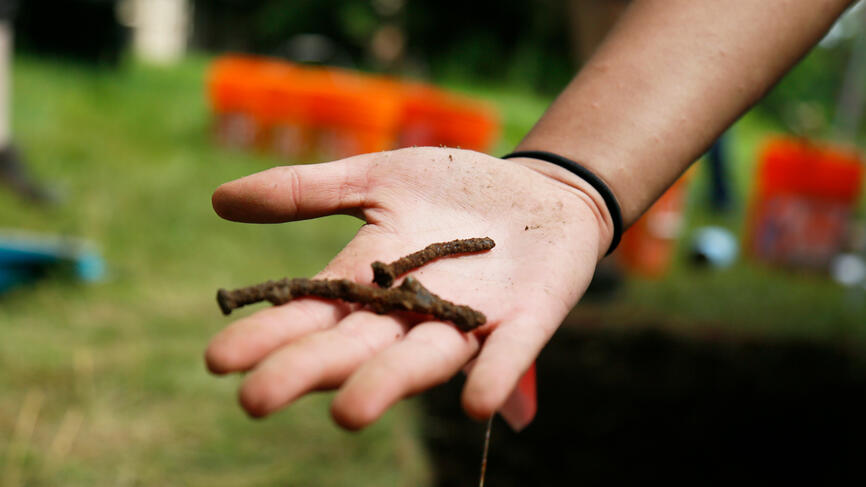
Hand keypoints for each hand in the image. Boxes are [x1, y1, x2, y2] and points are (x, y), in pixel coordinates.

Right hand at [205, 147, 611, 429]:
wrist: (540, 192)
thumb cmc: (454, 189)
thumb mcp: (377, 178)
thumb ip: (308, 191)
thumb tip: (218, 200)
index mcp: (370, 277)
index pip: (311, 311)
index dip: (268, 335)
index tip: (217, 360)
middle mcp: (409, 311)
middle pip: (353, 345)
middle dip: (307, 371)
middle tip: (255, 401)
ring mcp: (466, 320)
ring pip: (419, 359)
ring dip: (386, 385)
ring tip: (347, 414)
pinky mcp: (523, 321)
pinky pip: (505, 355)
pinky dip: (491, 376)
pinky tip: (474, 404)